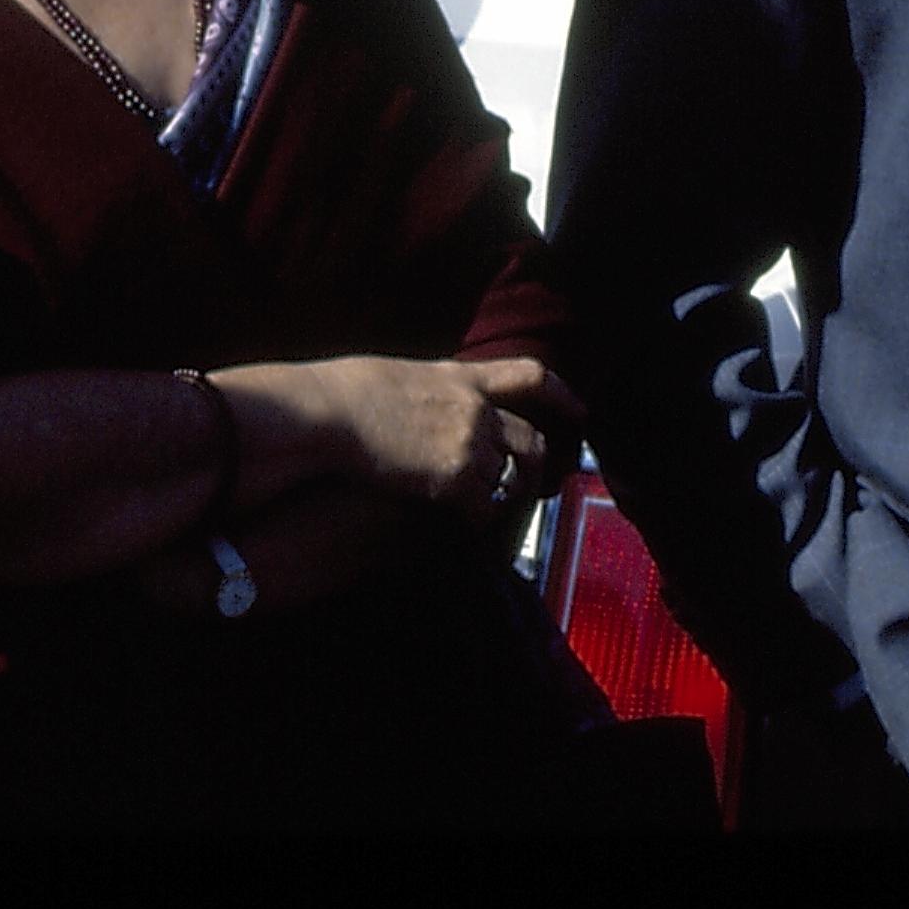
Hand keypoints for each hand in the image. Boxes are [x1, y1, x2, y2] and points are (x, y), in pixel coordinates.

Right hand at [294, 354, 581, 519]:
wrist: (327, 414)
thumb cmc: (341, 394)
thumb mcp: (395, 376)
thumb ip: (425, 390)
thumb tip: (422, 402)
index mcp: (460, 376)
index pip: (527, 376)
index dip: (560, 393)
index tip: (580, 410)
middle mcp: (475, 407)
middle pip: (528, 439)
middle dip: (537, 467)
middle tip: (538, 488)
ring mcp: (469, 442)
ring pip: (507, 478)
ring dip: (504, 499)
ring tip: (497, 519)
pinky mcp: (455, 478)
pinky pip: (484, 508)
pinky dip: (480, 522)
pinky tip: (469, 532)